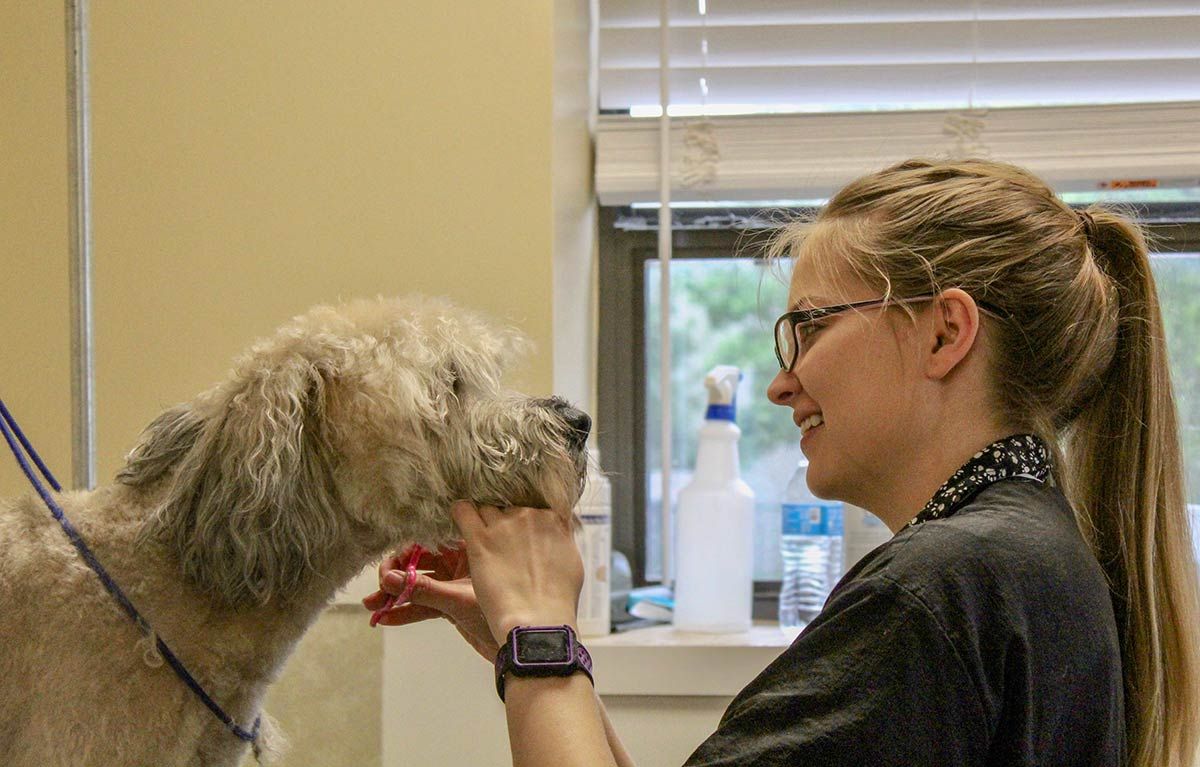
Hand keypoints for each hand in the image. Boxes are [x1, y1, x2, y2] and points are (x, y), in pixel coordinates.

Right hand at [362, 544, 498, 659]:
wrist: (524, 645)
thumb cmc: (503, 612)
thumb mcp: (457, 600)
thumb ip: (421, 590)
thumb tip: (387, 578)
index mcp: (468, 548)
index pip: (429, 540)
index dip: (405, 551)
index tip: (388, 567)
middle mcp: (460, 562)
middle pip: (418, 562)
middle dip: (395, 575)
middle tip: (378, 587)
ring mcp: (454, 584)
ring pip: (418, 585)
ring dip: (395, 594)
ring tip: (373, 606)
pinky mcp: (451, 606)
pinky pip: (424, 605)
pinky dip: (406, 611)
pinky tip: (387, 618)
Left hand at [450, 501, 582, 646]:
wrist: (539, 620)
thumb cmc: (557, 599)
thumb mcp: (572, 562)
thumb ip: (562, 540)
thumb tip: (557, 534)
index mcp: (551, 519)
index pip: (532, 506)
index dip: (524, 522)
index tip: (520, 535)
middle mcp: (527, 515)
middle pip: (508, 506)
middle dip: (503, 521)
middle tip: (500, 544)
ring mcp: (502, 526)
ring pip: (485, 507)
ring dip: (482, 519)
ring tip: (481, 540)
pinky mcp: (479, 539)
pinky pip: (463, 510)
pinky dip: (460, 513)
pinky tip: (460, 521)